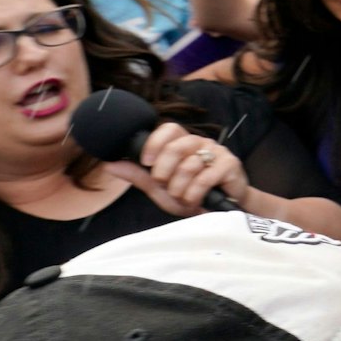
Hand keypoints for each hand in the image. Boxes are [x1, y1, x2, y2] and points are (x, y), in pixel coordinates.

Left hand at [104, 120, 247, 217]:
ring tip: (183, 197)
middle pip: (176, 147)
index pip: (169, 128)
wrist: (219, 212)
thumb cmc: (190, 195)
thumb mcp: (159, 188)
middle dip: (164, 172)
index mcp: (183, 143)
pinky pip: (205, 178)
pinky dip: (195, 194)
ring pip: (189, 166)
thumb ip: (138, 175)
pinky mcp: (230, 164)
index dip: (155, 142)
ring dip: (180, 189)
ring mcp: (217, 152)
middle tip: (165, 185)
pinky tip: (195, 200)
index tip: (146, 162)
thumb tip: (110, 164)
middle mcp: (200, 142)